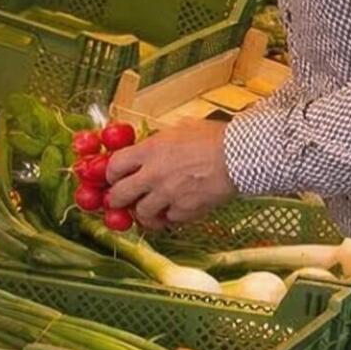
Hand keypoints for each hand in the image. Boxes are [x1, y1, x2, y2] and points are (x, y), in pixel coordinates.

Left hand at [104, 119, 238, 229]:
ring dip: (143, 211)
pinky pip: (167, 221)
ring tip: (150, 208)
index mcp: (150, 150)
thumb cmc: (214, 137)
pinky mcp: (184, 211)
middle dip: (117, 199)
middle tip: (121, 200)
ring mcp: (168, 195)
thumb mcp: (181, 128)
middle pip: (120, 195)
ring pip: (141, 213)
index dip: (110, 174)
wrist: (239, 156)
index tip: (114, 177)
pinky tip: (174, 210)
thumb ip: (160, 141)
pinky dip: (168, 218)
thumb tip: (149, 145)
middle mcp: (154, 174)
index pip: (114, 166)